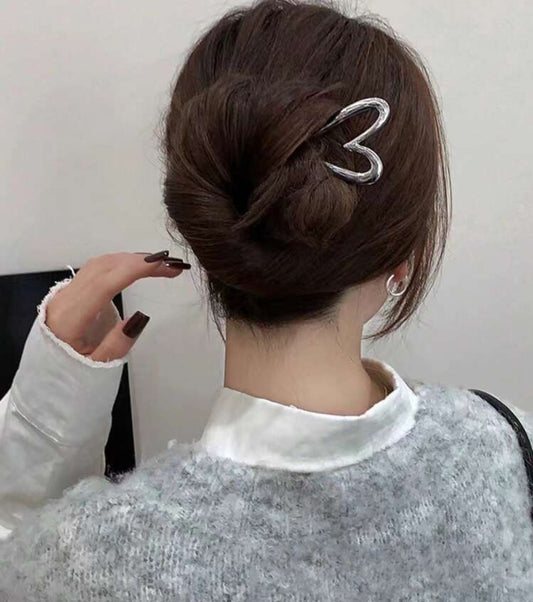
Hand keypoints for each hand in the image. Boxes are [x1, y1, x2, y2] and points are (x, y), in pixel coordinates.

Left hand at [44, 250, 189, 361]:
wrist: (43, 375)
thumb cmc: (70, 373)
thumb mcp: (97, 367)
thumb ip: (118, 343)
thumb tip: (140, 317)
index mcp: (70, 318)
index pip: (104, 283)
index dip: (134, 269)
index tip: (161, 264)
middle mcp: (65, 299)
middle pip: (103, 267)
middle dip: (139, 261)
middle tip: (171, 266)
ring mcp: (65, 293)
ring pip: (100, 264)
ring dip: (130, 260)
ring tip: (160, 266)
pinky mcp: (70, 292)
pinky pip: (96, 269)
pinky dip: (119, 263)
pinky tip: (137, 266)